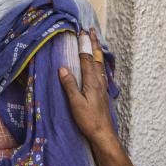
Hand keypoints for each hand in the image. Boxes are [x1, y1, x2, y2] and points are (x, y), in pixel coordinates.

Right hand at [58, 29, 116, 146]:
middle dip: (93, 44)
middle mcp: (99, 82)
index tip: (81, 32)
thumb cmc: (88, 120)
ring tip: (94, 43)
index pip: (87, 59)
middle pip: (97, 58)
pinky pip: (101, 72)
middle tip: (91, 31)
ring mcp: (102, 87)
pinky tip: (97, 66)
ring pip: (100, 64)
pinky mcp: (102, 93)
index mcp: (92, 82)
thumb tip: (62, 68)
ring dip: (97, 52)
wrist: (103, 134)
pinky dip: (98, 63)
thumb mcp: (75, 103)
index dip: (84, 45)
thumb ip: (69, 85)